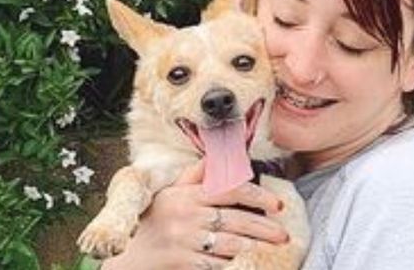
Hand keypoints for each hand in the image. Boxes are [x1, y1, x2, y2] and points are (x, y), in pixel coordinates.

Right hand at [103, 160, 288, 269]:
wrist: (130, 256)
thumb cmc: (154, 222)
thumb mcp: (170, 193)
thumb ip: (195, 176)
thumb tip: (217, 155)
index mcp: (186, 194)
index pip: (229, 190)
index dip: (257, 195)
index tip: (277, 205)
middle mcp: (186, 215)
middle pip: (235, 219)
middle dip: (264, 228)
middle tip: (283, 234)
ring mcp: (184, 240)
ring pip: (230, 244)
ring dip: (255, 247)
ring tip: (273, 249)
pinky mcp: (182, 262)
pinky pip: (217, 264)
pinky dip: (235, 265)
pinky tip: (250, 264)